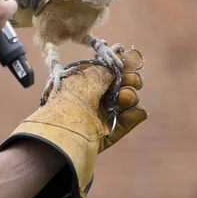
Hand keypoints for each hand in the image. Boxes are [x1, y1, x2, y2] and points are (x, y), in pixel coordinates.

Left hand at [0, 46, 146, 197]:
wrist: (61, 136)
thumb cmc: (71, 101)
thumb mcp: (88, 79)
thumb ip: (107, 70)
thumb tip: (122, 62)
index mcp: (81, 81)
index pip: (106, 69)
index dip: (122, 64)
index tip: (133, 62)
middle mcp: (89, 98)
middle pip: (119, 84)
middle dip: (130, 80)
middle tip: (133, 80)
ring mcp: (98, 116)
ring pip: (125, 102)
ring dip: (130, 96)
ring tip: (125, 97)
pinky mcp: (105, 134)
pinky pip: (126, 121)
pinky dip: (134, 114)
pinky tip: (135, 110)